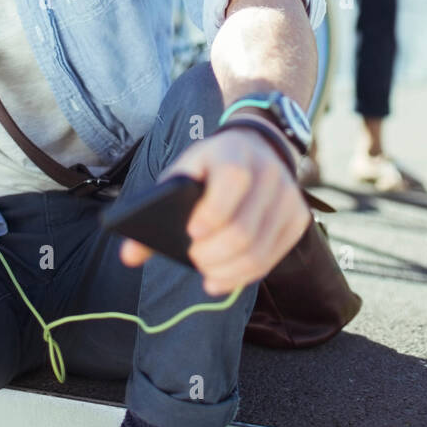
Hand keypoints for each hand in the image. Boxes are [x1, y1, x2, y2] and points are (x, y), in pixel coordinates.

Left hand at [119, 128, 311, 293]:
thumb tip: (128, 256)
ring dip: (226, 271)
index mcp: (234, 153)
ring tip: (206, 273)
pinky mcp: (298, 220)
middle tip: (194, 259)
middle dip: (212, 255)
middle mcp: (268, 172)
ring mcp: (288, 197)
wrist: (256, 148)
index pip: (232, 179)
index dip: (211, 212)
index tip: (191, 233)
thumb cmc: (210, 168)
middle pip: (243, 229)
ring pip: (258, 252)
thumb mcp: (182, 173)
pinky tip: (222, 278)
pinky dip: (243, 276)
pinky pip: (271, 259)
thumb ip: (154, 210)